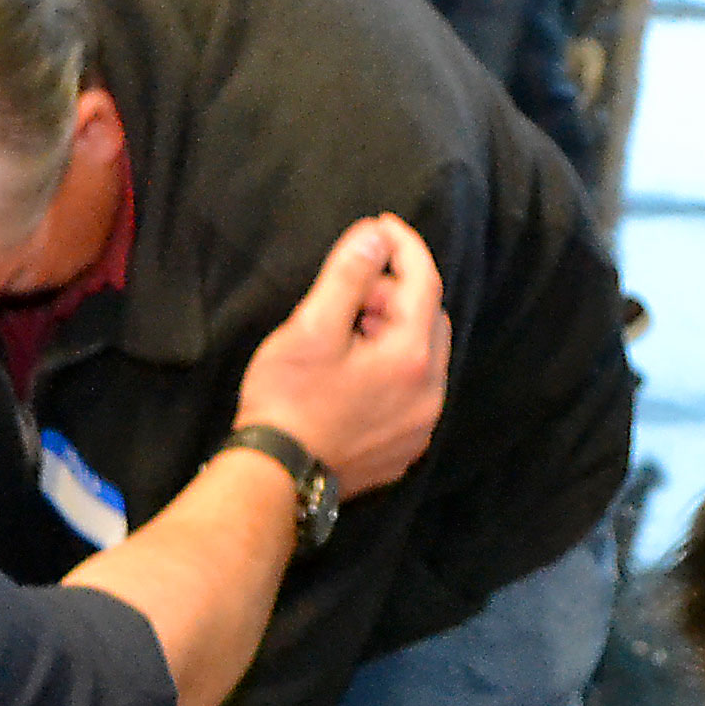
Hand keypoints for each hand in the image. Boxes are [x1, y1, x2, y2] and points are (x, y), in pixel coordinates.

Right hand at [232, 214, 448, 496]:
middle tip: (354, 288)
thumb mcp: (311, 328)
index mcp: (411, 357)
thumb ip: (348, 275)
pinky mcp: (404, 448)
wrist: (275, 479)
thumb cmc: (286, 402)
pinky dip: (394, 370)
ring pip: (423, 359)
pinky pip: (413, 393)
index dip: (405, 246)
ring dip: (395, 333)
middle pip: (429, 320)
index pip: (425, 282)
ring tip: (348, 331)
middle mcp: (429, 393)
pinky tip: (355, 373)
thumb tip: (374, 236)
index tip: (381, 226)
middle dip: (398, 293)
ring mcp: (420, 425)